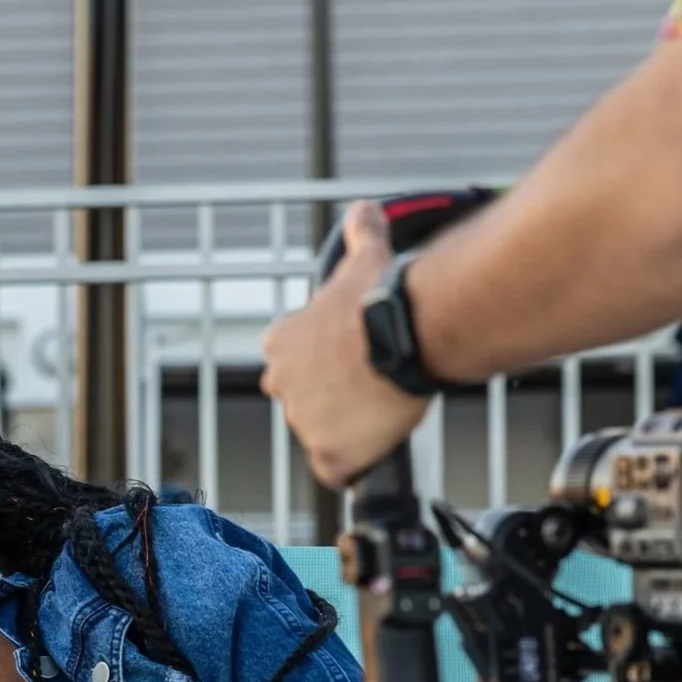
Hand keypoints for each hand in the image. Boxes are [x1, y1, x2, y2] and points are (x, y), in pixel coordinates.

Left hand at [261, 199, 429, 488]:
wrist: (403, 333)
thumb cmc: (380, 298)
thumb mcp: (365, 257)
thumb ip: (360, 233)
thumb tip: (363, 210)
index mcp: (279, 344)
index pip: (294, 366)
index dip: (327, 367)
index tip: (353, 361)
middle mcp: (279, 385)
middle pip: (306, 404)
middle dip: (332, 400)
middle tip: (370, 386)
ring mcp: (301, 423)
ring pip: (323, 436)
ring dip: (349, 429)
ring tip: (382, 408)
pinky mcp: (327, 455)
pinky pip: (337, 471)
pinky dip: (355, 464)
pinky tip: (376, 445)